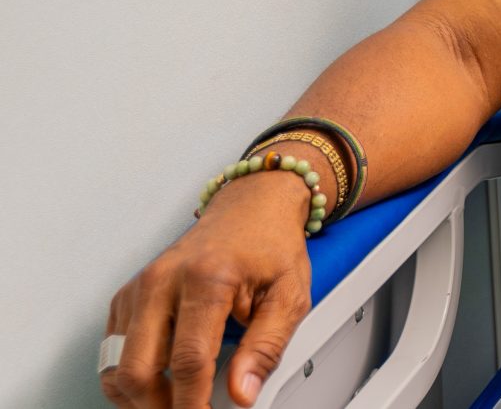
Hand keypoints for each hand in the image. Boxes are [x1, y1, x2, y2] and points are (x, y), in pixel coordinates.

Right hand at [103, 171, 313, 408]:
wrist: (250, 209)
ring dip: (139, 396)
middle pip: (138, 369)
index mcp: (207, 278)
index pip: (189, 359)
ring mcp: (138, 288)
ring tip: (174, 401)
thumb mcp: (289, 296)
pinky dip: (129, 376)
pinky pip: (112, 352)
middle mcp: (163, 281)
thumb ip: (266, 348)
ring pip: (115, 366)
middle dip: (159, 406)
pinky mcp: (126, 297)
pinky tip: (159, 382)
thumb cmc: (270, 247)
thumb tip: (242, 393)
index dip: (192, 402)